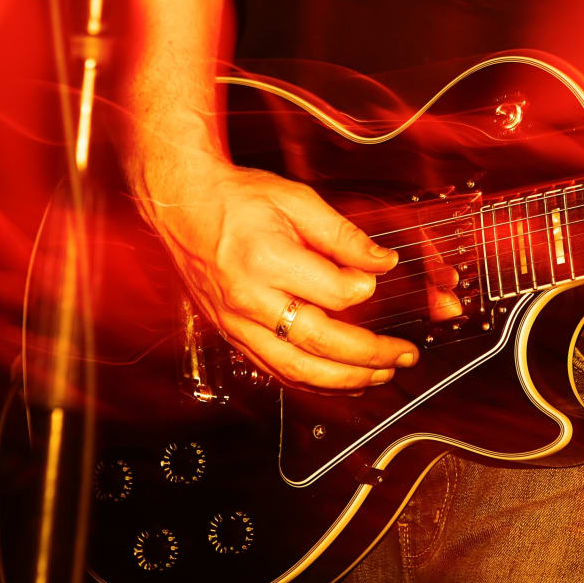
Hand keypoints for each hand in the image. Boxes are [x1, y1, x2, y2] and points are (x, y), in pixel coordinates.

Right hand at [144, 162, 417, 389]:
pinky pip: (276, 371)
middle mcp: (248, 299)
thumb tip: (383, 263)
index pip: (332, 294)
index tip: (375, 281)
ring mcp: (236, 323)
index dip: (362, 291)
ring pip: (297, 369)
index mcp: (265, 260)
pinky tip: (342, 383)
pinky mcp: (231, 335)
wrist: (181, 203)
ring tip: (381, 376)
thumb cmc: (235, 199)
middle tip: (402, 355)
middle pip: (320, 342)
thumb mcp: (297, 201)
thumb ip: (344, 236)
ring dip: (345, 380)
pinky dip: (313, 384)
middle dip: (370, 355)